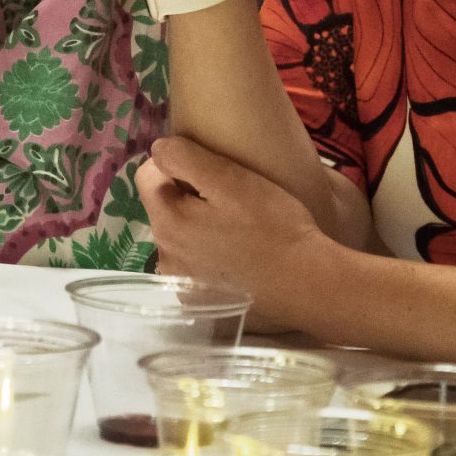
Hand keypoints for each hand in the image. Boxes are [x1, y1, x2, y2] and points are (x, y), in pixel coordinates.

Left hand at [139, 135, 331, 329]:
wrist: (308, 286)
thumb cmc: (274, 227)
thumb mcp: (232, 179)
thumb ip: (185, 158)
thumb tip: (158, 150)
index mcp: (168, 223)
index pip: (147, 178)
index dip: (175, 165)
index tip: (208, 168)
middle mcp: (165, 258)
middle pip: (163, 210)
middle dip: (187, 198)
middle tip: (229, 198)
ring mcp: (181, 286)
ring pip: (178, 239)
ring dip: (196, 228)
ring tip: (235, 228)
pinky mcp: (200, 305)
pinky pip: (192, 268)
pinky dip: (207, 258)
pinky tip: (236, 257)